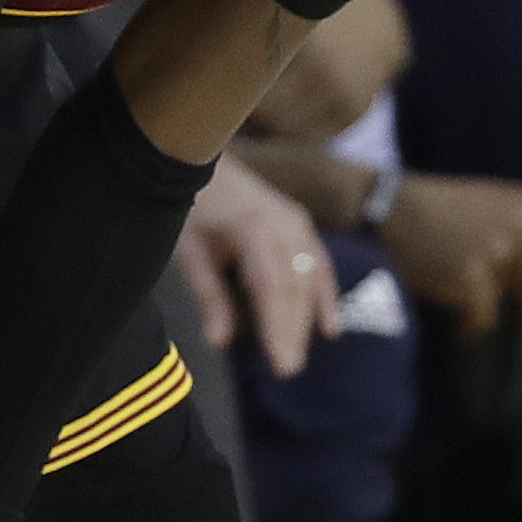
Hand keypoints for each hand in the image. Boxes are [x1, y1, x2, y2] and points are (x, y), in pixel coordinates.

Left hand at [177, 155, 339, 377]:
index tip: (281, 362)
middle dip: (293, 329)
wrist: (200, 152)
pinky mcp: (301, 226)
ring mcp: (296, 223)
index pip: (274, 287)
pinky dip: (325, 298)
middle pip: (296, 287)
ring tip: (296, 356)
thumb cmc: (191, 205)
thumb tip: (219, 341)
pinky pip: (320, 265)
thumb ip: (209, 295)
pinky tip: (329, 329)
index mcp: (254, 229)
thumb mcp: (191, 250)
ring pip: (310, 279)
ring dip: (306, 319)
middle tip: (288, 369)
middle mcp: (284, 225)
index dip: (280, 326)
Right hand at [381, 172, 521, 348]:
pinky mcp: (473, 275)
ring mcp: (498, 250)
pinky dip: (470, 323)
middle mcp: (521, 226)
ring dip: (494, 316)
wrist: (392, 207)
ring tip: (478, 322)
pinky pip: (482, 316)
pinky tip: (455, 317)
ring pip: (508, 303)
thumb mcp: (494, 208)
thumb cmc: (441, 213)